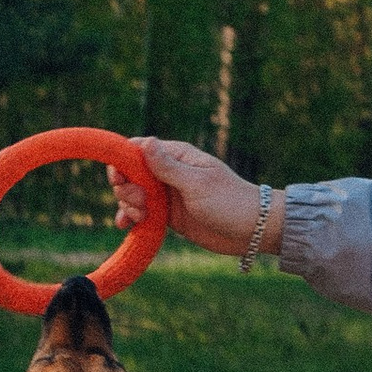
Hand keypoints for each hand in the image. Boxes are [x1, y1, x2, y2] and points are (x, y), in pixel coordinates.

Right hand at [111, 138, 281, 260]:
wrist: (251, 230)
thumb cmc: (229, 202)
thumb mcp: (196, 184)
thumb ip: (168, 167)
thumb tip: (147, 142)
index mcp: (176, 155)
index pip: (137, 149)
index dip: (122, 162)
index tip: (120, 180)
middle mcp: (168, 172)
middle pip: (131, 174)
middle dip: (126, 188)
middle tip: (140, 203)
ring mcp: (168, 194)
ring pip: (134, 194)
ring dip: (128, 205)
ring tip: (139, 218)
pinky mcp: (169, 215)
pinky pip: (142, 212)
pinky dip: (132, 218)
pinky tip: (126, 226)